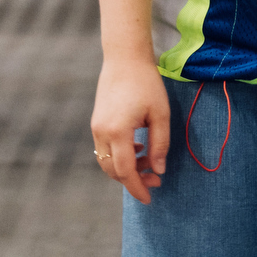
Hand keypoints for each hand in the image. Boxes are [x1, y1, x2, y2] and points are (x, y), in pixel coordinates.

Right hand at [90, 56, 171, 203]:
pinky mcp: (96, 122)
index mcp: (118, 131)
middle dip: (133, 180)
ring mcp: (96, 127)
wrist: (125, 58)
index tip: (149, 198)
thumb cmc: (146, 83)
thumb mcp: (160, 114)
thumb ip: (160, 144)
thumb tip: (158, 170)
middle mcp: (102, 131)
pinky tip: (137, 149)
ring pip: (106, 162)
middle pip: (113, 170)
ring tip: (148, 163)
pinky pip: (104, 149)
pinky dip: (119, 156)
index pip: (125, 171)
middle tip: (156, 180)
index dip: (137, 187)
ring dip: (126, 168)